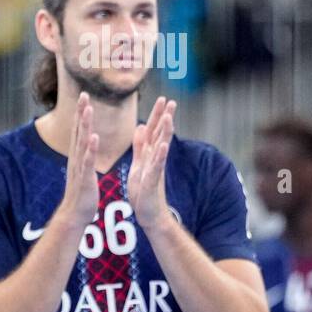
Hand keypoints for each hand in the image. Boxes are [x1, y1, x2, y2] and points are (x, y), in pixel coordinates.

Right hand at [58, 92, 99, 230]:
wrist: (75, 214)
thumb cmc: (82, 194)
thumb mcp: (84, 170)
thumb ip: (84, 156)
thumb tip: (86, 144)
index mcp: (79, 156)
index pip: (80, 130)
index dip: (82, 113)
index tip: (84, 96)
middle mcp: (76, 158)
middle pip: (78, 131)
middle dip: (81, 112)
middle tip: (84, 94)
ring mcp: (79, 167)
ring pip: (82, 142)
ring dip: (85, 125)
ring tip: (88, 109)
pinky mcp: (85, 178)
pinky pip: (87, 161)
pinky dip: (90, 149)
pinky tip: (93, 137)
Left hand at [129, 96, 174, 227]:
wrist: (148, 212)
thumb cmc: (144, 189)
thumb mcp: (139, 163)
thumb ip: (140, 146)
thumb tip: (140, 127)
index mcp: (149, 154)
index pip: (154, 131)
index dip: (158, 116)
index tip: (163, 98)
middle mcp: (154, 159)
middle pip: (161, 135)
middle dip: (165, 118)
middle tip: (171, 101)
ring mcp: (154, 169)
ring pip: (161, 148)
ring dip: (165, 133)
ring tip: (169, 117)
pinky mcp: (151, 181)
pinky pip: (156, 166)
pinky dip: (159, 156)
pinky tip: (163, 145)